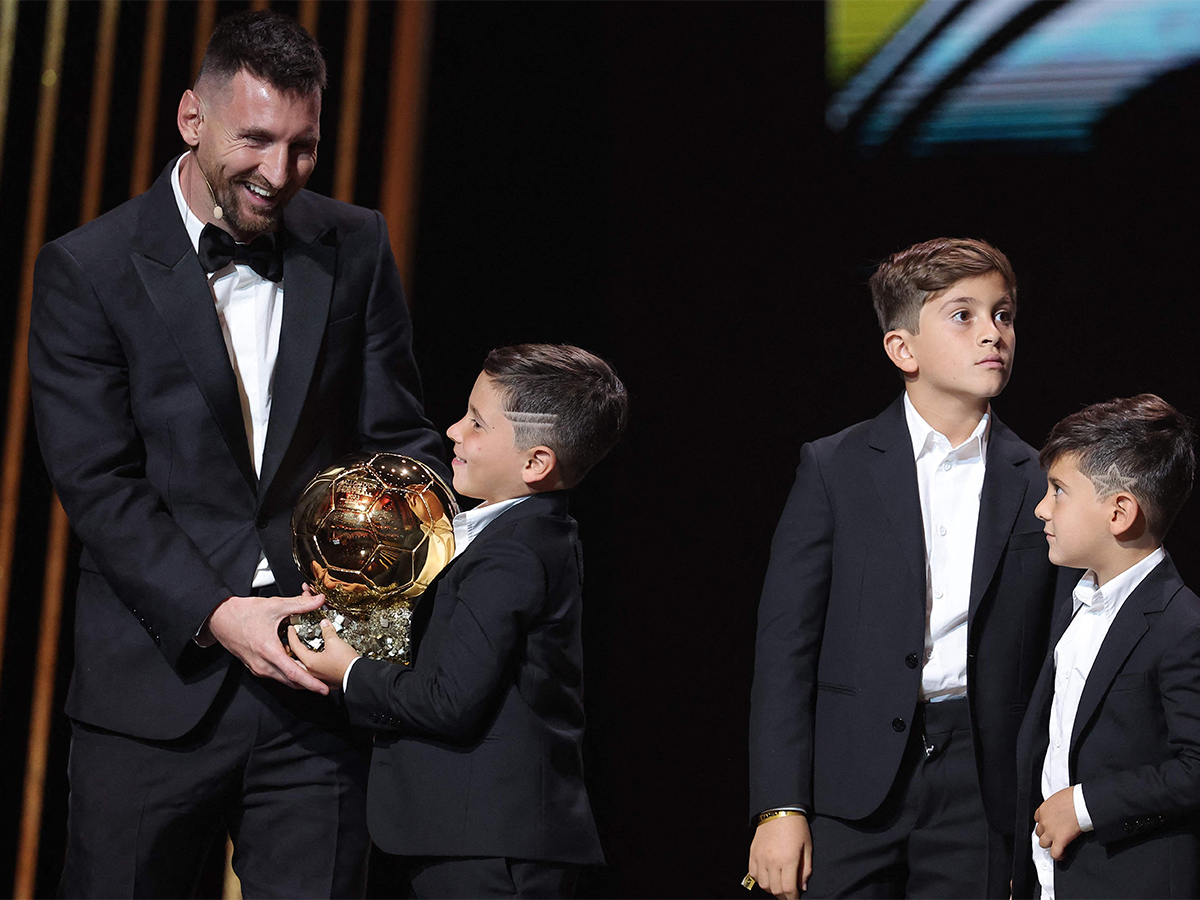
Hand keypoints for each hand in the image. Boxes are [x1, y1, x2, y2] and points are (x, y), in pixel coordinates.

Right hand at [205, 590, 329, 694]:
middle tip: (326, 683)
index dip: (311, 683)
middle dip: (309, 683)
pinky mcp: (255, 666)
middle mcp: (262, 664)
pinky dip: (287, 672)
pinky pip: (275, 673)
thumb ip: (299, 604)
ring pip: (283, 678)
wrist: (219, 618)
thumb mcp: (274, 606)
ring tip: (315, 673)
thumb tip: (318, 600)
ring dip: (298, 677)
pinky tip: (296, 663)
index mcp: (269, 652)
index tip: (323, 689)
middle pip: (291, 680)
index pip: (294, 674)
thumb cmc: (242, 613)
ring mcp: (258, 667)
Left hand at [287, 619, 359, 686]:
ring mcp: (318, 677)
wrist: (357, 675)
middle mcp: (311, 672)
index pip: (295, 647)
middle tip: (290, 643)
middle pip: (293, 661)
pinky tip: (314, 663)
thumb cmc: (346, 662)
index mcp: (309, 662)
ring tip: (299, 653)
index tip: (291, 629)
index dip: (292, 636)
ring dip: (299, 661)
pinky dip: (309, 667)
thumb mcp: (335, 642)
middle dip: (290, 652)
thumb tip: (324, 624)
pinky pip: (312, 673)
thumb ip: (327, 631)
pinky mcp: (326, 680)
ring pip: (302, 669)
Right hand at [747, 814, 811, 898]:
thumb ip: (805, 869)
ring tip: (779, 886)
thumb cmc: (796, 827)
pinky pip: (753, 873)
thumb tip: (802, 887)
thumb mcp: (807, 847)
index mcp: (788, 860)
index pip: (789, 889)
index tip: (796, 899)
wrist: (779, 809)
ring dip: (772, 889)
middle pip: (775, 890)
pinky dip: (760, 880)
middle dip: (783, 897)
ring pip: (763, 884)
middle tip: (789, 895)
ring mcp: (761, 857)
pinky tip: (768, 877)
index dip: (793, 899)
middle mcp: (773, 861)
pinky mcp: (753, 852)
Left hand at [1034, 787, 1081, 859]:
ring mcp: (1050, 831)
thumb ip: (1056, 806)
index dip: (1044, 823)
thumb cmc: (1075, 798)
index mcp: (1043, 810)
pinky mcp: (1060, 840)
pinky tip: (1063, 855)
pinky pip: (1055, 853)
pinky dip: (1058, 856)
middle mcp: (1044, 821)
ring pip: (1043, 843)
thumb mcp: (1059, 797)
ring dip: (1050, 844)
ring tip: (1058, 845)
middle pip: (1039, 832)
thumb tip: (1061, 808)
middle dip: (1046, 834)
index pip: (1038, 819)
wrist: (1082, 803)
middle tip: (1054, 835)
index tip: (1050, 826)